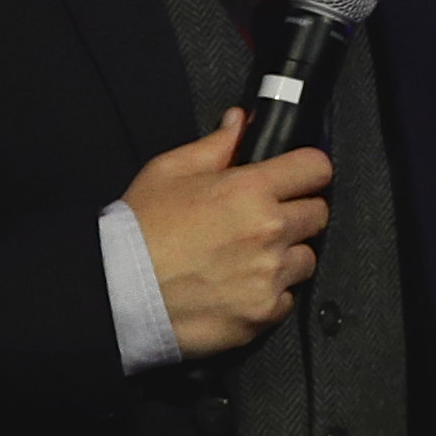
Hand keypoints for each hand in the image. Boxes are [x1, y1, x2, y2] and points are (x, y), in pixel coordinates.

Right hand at [125, 113, 331, 355]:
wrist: (117, 293)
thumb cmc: (138, 229)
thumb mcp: (170, 171)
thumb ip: (216, 145)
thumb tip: (241, 122)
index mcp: (251, 189)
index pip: (316, 168)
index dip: (308, 170)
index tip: (298, 178)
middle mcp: (269, 232)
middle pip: (318, 215)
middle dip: (298, 213)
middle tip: (266, 221)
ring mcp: (270, 276)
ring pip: (306, 259)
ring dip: (287, 256)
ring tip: (250, 259)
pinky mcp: (264, 314)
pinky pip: (287, 299)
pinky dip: (271, 294)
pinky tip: (240, 288)